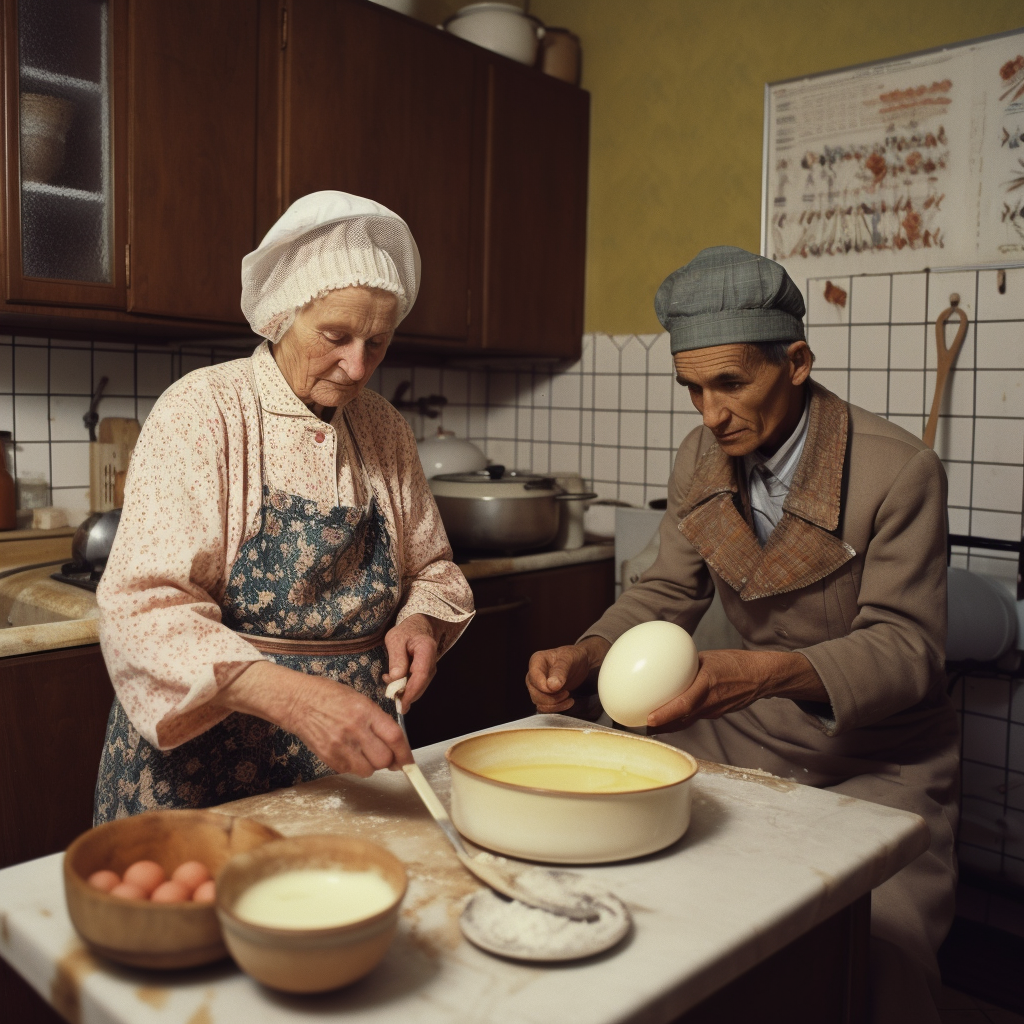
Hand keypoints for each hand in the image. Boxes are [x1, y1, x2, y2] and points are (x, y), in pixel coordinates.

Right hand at [217, 662, 411, 776]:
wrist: (297, 701)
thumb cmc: (328, 696)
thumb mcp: (359, 699)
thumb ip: (378, 721)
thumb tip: (394, 743)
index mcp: (365, 711)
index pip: (394, 737)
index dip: (405, 753)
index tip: (409, 761)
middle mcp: (354, 729)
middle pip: (384, 759)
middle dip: (388, 760)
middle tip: (384, 754)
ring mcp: (340, 745)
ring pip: (368, 770)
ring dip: (371, 765)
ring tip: (363, 751)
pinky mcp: (328, 757)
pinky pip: (350, 771)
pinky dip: (354, 766)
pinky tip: (348, 751)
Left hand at [382, 613, 438, 707]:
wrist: (416, 628)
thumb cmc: (405, 632)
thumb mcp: (394, 640)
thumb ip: (396, 658)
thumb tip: (395, 678)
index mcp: (426, 649)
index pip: (421, 674)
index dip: (411, 691)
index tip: (401, 702)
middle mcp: (432, 662)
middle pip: (421, 684)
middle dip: (406, 696)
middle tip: (390, 698)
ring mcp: (430, 669)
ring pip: (419, 687)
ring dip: (404, 692)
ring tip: (389, 686)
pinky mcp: (426, 674)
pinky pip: (417, 685)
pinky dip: (405, 688)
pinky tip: (393, 683)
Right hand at [525, 636, 610, 712]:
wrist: (580, 662)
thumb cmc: (573, 656)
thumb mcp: (568, 660)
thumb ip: (560, 671)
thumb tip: (551, 686)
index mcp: (536, 661)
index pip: (533, 678)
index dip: (544, 687)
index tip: (560, 687)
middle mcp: (533, 674)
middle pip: (535, 693)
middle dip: (552, 698)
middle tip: (567, 693)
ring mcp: (537, 686)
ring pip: (539, 702)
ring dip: (555, 705)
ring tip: (569, 697)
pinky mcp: (543, 695)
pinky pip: (544, 708)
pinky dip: (556, 708)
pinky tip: (568, 702)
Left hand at [647, 649, 827, 730]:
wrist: (762, 677)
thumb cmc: (735, 662)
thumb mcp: (709, 657)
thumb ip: (688, 663)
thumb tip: (664, 662)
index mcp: (708, 684)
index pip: (685, 703)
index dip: (666, 714)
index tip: (649, 719)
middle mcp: (711, 702)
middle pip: (682, 719)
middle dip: (661, 726)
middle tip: (640, 726)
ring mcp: (714, 710)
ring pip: (687, 721)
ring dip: (668, 725)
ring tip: (649, 726)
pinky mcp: (716, 713)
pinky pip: (694, 717)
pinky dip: (680, 719)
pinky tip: (668, 716)